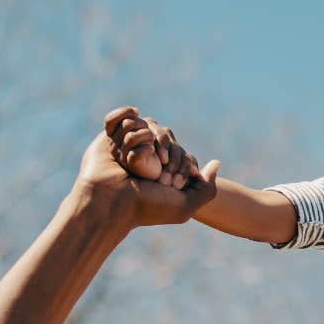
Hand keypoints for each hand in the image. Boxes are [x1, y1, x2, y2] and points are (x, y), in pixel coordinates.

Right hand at [74, 109, 218, 227]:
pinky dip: (124, 117)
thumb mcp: (187, 205)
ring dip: (143, 139)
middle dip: (165, 152)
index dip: (182, 166)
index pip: (184, 155)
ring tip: (134, 161)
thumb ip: (207, 187)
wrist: (110, 202)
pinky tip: (128, 130)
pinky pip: (122, 116)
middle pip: (166, 136)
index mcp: (164, 173)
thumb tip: (216, 162)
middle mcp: (146, 158)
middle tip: (156, 177)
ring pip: (146, 125)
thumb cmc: (148, 207)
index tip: (171, 185)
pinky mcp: (108, 137)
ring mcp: (127, 146)